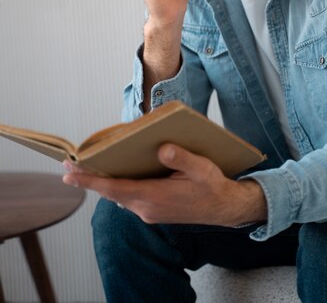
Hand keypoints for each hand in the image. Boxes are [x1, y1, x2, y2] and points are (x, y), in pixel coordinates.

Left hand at [62, 144, 266, 226]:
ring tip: (87, 167)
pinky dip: (117, 187)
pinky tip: (117, 175)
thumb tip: (161, 147)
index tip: (68, 174)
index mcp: (155, 197)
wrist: (225, 208)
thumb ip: (181, 157)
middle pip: (111, 193)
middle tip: (68, 165)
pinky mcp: (153, 211)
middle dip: (89, 179)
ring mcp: (149, 212)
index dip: (90, 181)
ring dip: (103, 183)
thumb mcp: (201, 168)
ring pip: (119, 196)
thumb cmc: (212, 186)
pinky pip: (129, 198)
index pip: (114, 189)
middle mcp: (146, 208)